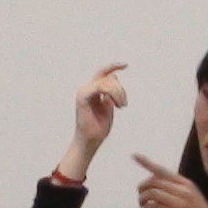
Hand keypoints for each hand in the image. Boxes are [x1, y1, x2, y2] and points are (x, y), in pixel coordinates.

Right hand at [58, 64, 128, 183]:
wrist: (90, 142)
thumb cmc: (98, 128)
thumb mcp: (108, 107)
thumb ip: (111, 93)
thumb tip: (114, 79)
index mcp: (92, 91)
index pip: (103, 73)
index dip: (113, 66)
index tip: (125, 65)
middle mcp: (86, 89)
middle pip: (108, 78)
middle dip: (120, 89)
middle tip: (124, 104)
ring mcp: (83, 92)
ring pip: (106, 82)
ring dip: (118, 93)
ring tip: (121, 106)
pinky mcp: (82, 98)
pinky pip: (101, 87)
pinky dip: (112, 94)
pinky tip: (115, 105)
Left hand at [133, 155, 207, 207]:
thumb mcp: (192, 197)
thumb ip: (177, 189)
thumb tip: (156, 186)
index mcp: (187, 183)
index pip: (162, 170)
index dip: (147, 163)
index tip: (135, 156)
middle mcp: (183, 190)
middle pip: (154, 181)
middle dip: (142, 187)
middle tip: (140, 196)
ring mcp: (180, 202)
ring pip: (152, 192)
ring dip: (142, 198)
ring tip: (143, 205)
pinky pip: (154, 206)